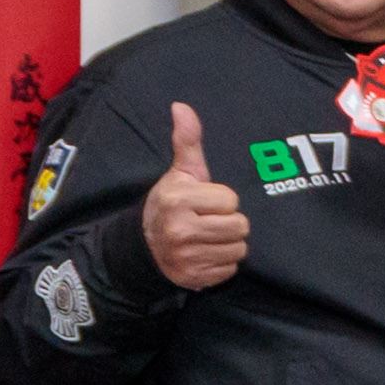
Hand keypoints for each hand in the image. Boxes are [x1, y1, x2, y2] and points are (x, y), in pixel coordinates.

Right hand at [142, 102, 252, 290]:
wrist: (145, 246)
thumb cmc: (172, 203)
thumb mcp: (180, 172)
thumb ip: (187, 142)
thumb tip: (182, 107)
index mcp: (178, 200)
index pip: (231, 201)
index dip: (223, 200)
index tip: (206, 202)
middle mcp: (180, 230)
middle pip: (240, 226)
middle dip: (229, 223)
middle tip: (209, 220)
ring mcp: (186, 257)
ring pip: (238, 249)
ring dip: (228, 244)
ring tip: (208, 236)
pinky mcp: (193, 278)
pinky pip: (229, 270)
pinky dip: (222, 263)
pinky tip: (205, 253)